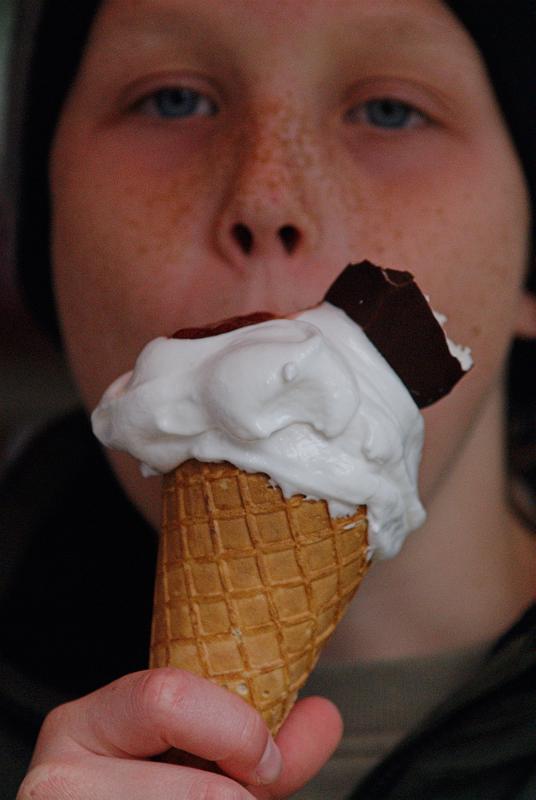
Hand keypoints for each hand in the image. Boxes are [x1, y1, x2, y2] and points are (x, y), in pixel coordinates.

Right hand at [17, 668, 341, 798]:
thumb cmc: (150, 790)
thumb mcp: (194, 757)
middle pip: (195, 793)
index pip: (168, 699)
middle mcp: (56, 781)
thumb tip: (324, 716)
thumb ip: (258, 738)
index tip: (266, 760)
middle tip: (243, 798)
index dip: (238, 731)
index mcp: (84, 723)